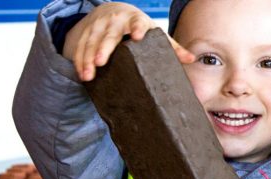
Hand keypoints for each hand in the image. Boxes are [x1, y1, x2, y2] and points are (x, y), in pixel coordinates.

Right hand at [62, 3, 193, 81]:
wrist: (114, 11)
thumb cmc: (139, 27)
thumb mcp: (154, 33)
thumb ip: (171, 46)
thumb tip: (191, 59)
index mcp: (135, 20)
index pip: (137, 23)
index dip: (138, 29)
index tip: (137, 36)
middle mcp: (115, 21)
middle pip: (109, 35)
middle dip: (104, 48)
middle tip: (101, 61)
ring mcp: (98, 26)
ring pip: (91, 42)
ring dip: (87, 59)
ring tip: (88, 75)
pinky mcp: (86, 32)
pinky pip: (80, 47)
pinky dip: (79, 60)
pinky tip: (82, 74)